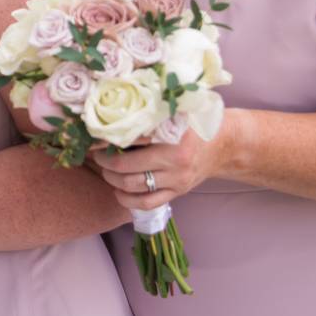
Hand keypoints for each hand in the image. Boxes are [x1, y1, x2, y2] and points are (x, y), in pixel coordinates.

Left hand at [90, 113, 237, 210]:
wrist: (223, 144)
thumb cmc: (192, 123)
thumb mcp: (173, 112)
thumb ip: (148, 114)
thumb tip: (111, 116)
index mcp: (172, 135)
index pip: (130, 140)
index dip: (106, 140)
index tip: (93, 138)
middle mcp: (175, 160)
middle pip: (127, 167)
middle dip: (105, 163)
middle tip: (96, 156)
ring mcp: (177, 179)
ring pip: (133, 186)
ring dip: (112, 180)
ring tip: (106, 170)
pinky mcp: (178, 192)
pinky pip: (147, 203)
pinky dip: (127, 200)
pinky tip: (118, 191)